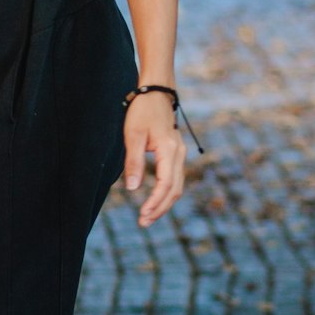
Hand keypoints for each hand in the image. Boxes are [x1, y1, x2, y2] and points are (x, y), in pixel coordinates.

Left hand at [123, 93, 185, 225]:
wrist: (156, 92)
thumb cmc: (143, 111)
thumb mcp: (133, 135)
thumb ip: (134, 162)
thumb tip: (133, 189)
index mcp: (170, 150)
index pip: (166, 185)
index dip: (155, 203)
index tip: (142, 215)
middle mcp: (180, 154)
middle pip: (175, 190)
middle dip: (160, 208)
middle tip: (143, 222)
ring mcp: (181, 153)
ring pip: (177, 186)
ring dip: (164, 203)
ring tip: (148, 215)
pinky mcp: (177, 153)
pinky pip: (176, 178)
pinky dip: (167, 192)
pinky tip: (155, 199)